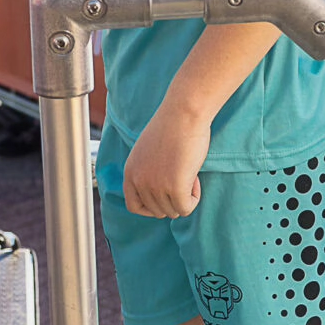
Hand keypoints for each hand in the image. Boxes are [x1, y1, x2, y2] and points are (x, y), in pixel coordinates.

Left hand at [122, 102, 211, 217]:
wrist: (183, 113)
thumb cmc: (171, 127)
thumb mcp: (148, 152)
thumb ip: (147, 172)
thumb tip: (160, 195)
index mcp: (130, 171)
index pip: (134, 206)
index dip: (151, 207)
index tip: (165, 197)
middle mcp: (139, 181)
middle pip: (157, 211)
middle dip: (172, 199)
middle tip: (181, 176)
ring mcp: (156, 186)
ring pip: (173, 211)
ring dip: (184, 196)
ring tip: (188, 172)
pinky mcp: (175, 188)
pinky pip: (186, 208)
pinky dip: (194, 198)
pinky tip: (194, 178)